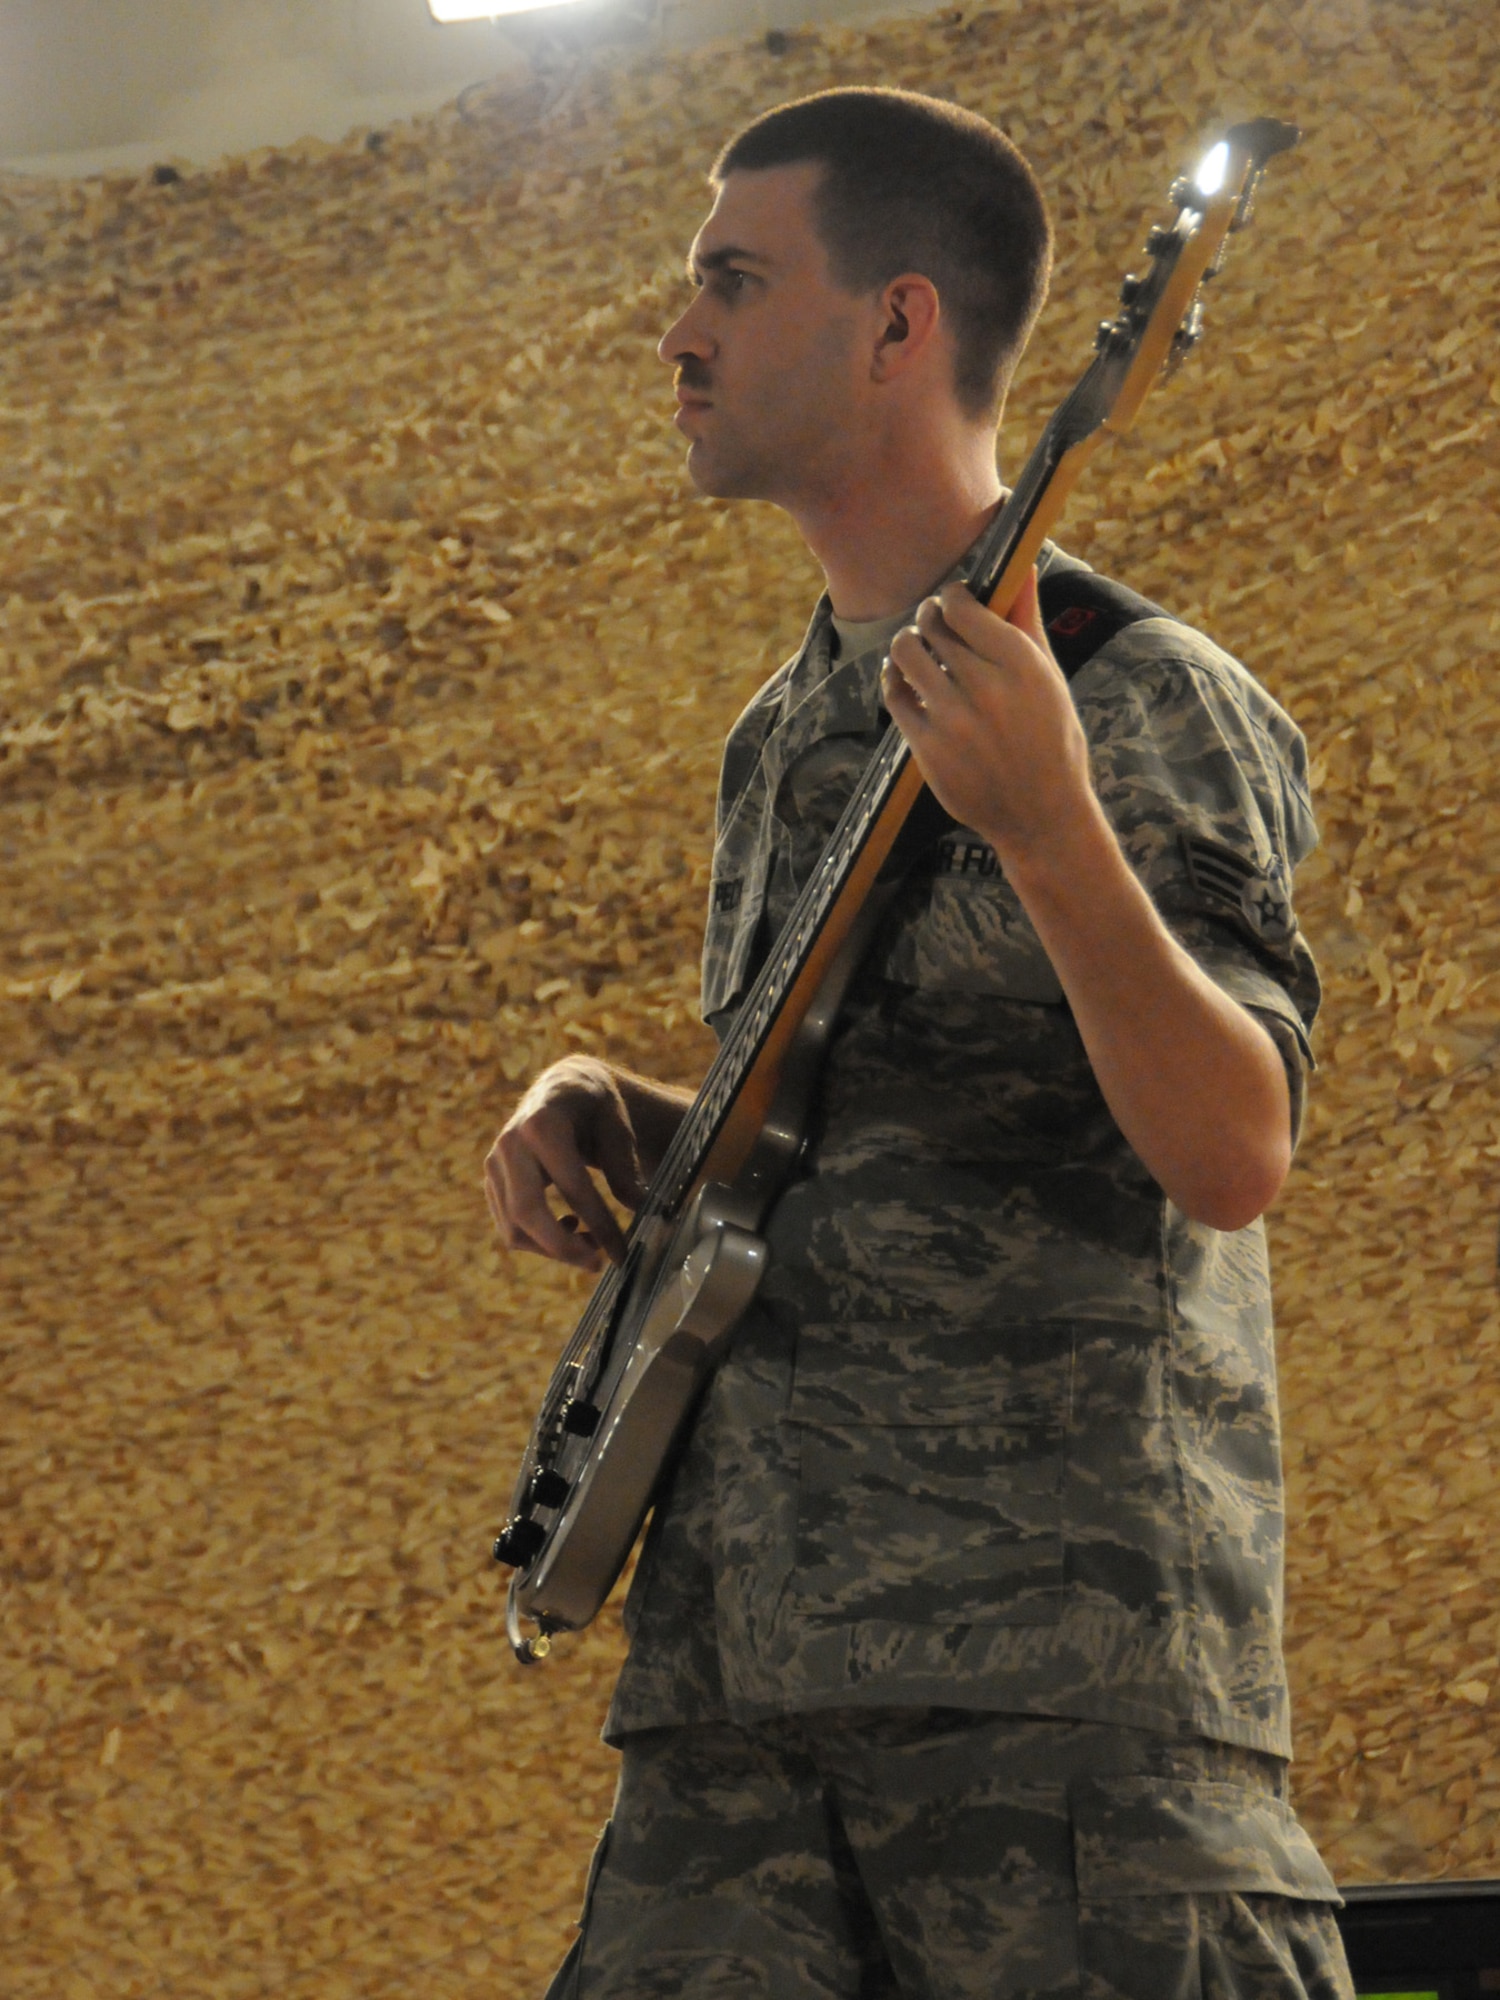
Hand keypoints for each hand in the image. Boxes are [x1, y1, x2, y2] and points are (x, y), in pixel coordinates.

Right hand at [484, 1056, 645, 1269]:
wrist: (561, 1089)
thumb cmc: (596, 1107)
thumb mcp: (619, 1127)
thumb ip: (625, 1169)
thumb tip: (639, 1211)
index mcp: (544, 1124)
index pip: (572, 1187)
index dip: (600, 1225)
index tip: (622, 1253)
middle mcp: (510, 1143)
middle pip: (528, 1213)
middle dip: (564, 1248)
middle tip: (599, 1264)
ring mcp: (494, 1163)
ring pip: (514, 1228)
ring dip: (553, 1248)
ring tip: (592, 1241)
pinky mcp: (491, 1181)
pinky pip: (510, 1226)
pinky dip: (539, 1239)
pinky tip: (571, 1225)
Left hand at [882, 569, 1095, 866]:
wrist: (1042, 815)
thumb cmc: (1053, 741)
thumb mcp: (1050, 679)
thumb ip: (1028, 621)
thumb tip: (1022, 566)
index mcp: (1022, 664)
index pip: (962, 606)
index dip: (951, 597)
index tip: (952, 601)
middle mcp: (986, 687)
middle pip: (931, 626)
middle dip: (928, 618)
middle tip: (931, 624)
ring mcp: (953, 718)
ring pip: (905, 654)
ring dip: (905, 643)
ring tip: (914, 648)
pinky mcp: (928, 747)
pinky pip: (895, 696)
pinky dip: (894, 680)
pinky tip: (904, 679)